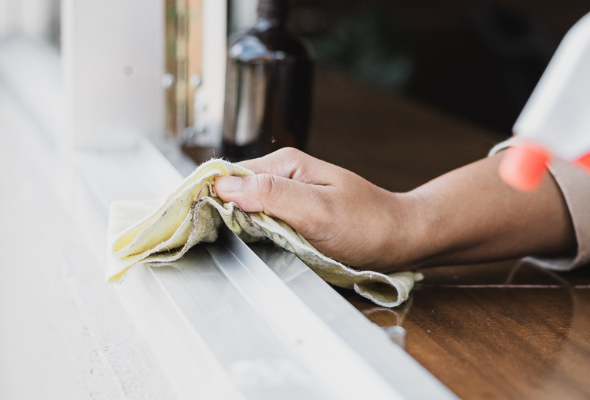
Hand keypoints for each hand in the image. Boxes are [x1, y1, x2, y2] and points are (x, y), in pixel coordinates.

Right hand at [215, 148, 417, 270]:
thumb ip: (273, 195)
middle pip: (232, 192)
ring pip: (244, 209)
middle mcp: (283, 175)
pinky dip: (250, 235)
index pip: (228, 175)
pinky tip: (245, 247)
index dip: (206, 197)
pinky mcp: (294, 215)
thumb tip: (225, 186)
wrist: (402, 238)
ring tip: (217, 245)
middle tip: (199, 239)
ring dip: (232, 226)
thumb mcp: (318, 210)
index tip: (186, 221)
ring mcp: (288, 195)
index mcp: (285, 164)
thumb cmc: (368, 224)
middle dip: (215, 213)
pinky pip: (261, 222)